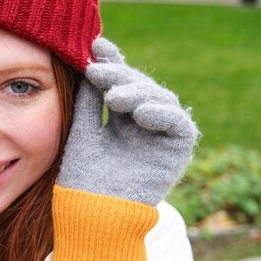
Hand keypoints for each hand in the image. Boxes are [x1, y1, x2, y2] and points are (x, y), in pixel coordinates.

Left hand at [57, 37, 199, 205]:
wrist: (91, 214)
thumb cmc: (82, 177)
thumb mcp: (82, 129)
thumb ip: (90, 99)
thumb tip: (90, 61)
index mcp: (120, 120)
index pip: (120, 84)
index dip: (112, 64)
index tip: (97, 46)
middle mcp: (142, 125)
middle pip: (140, 87)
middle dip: (120, 76)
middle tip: (98, 70)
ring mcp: (160, 136)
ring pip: (160, 99)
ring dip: (138, 92)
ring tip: (114, 97)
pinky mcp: (177, 150)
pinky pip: (178, 124)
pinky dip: (162, 113)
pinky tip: (139, 113)